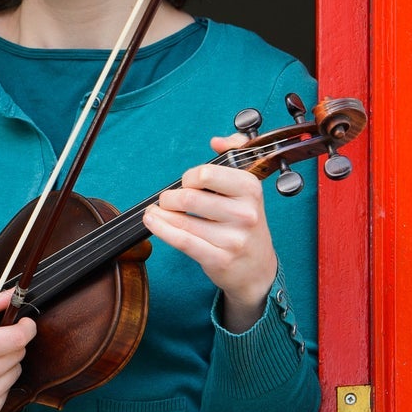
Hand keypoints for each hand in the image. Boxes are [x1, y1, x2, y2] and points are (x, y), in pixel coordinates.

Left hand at [144, 132, 279, 331]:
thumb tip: (217, 141)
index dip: (189, 177)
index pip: (206, 173)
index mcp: (251, 189)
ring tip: (155, 211)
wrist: (258, 269)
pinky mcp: (219, 259)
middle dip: (170, 197)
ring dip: (160, 214)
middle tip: (168, 200)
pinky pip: (182, 240)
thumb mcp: (248, 188)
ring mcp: (233, 239)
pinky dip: (161, 229)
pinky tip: (153, 222)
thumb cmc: (246, 223)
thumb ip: (235, 155)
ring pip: (182, 220)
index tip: (188, 183)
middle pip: (189, 197)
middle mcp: (245, 213)